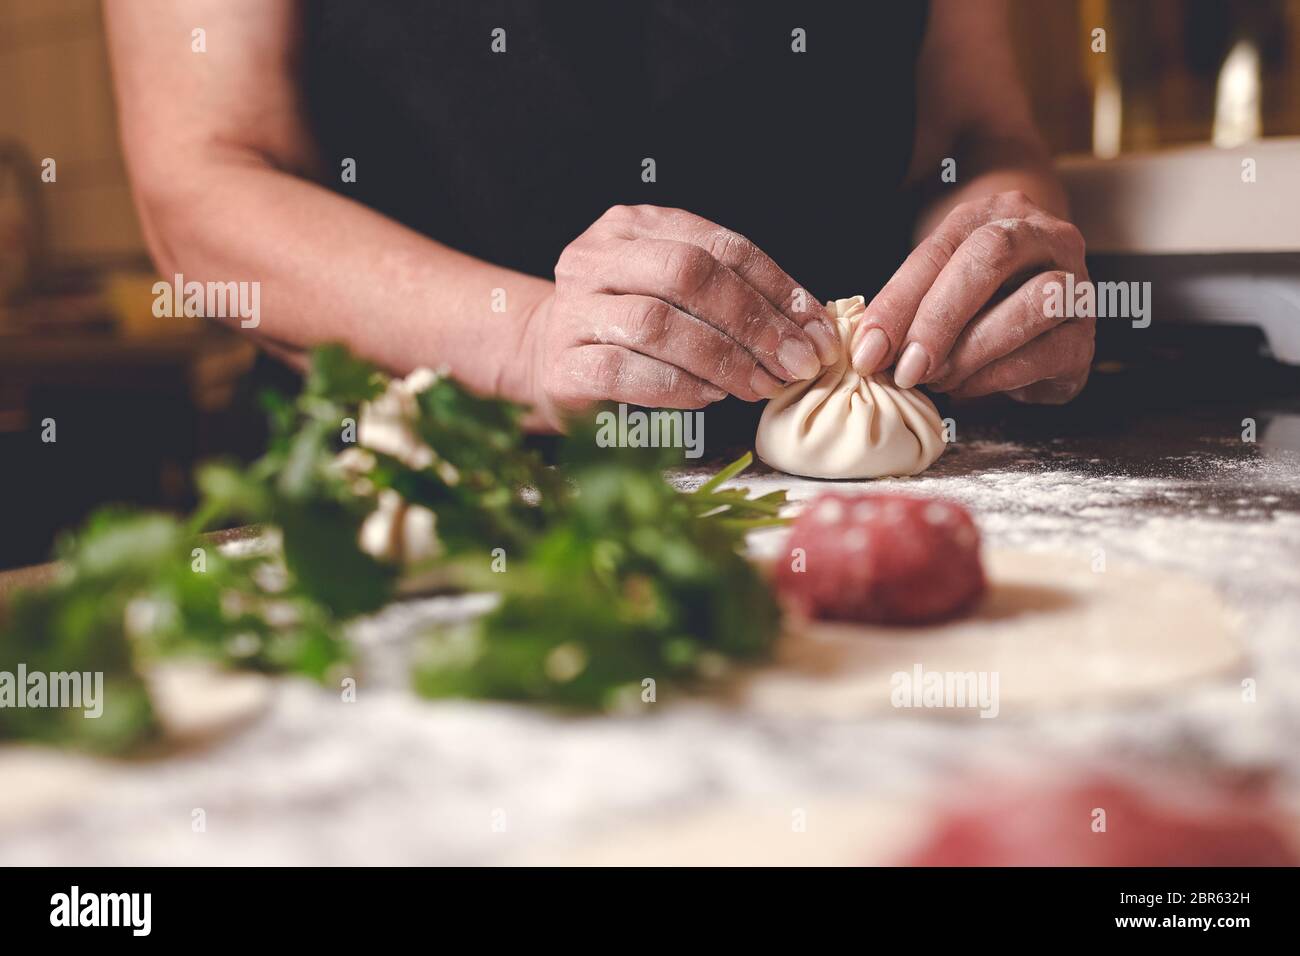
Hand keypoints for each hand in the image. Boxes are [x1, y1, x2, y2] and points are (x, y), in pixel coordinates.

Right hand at [528, 204, 839, 425]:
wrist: (543, 357)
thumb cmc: (627, 326)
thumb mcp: (674, 292)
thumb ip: (732, 296)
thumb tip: (812, 330)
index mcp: (634, 225)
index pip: (720, 245)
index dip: (778, 287)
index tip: (817, 331)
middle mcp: (597, 257)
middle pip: (688, 274)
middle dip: (753, 322)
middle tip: (794, 363)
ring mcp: (573, 310)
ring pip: (658, 324)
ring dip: (722, 359)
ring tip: (759, 385)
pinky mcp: (562, 364)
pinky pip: (627, 372)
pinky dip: (677, 386)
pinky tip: (709, 397)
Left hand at [850, 190, 1094, 403]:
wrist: (1037, 313)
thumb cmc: (974, 298)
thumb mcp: (936, 287)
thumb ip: (907, 308)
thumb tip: (870, 351)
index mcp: (992, 215)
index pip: (939, 249)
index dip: (899, 302)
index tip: (868, 350)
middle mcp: (1043, 237)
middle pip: (993, 255)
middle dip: (940, 318)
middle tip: (907, 367)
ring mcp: (1075, 283)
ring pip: (1034, 302)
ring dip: (974, 349)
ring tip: (938, 378)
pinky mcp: (1086, 337)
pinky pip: (1048, 352)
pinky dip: (998, 375)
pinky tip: (967, 386)